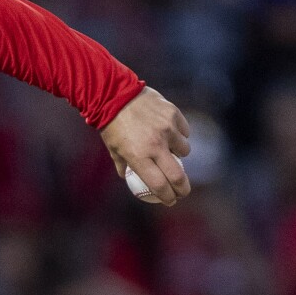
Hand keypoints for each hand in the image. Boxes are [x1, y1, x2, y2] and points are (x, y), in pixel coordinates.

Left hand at [101, 86, 192, 206]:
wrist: (114, 94)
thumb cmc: (111, 125)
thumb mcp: (113, 149)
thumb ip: (124, 165)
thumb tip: (130, 177)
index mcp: (139, 157)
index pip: (159, 185)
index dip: (168, 197)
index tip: (171, 200)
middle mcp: (155, 145)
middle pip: (177, 175)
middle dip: (183, 188)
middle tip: (183, 191)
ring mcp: (167, 129)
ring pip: (185, 151)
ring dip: (180, 155)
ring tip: (171, 151)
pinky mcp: (173, 114)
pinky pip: (184, 131)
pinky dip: (180, 135)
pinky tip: (172, 133)